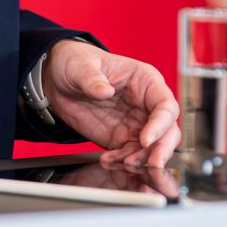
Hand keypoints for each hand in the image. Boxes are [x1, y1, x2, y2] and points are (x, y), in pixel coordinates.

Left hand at [42, 40, 179, 166]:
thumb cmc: (78, 63)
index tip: (145, 140)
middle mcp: (145, 104)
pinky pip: (129, 155)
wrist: (59, 80)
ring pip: (152, 148)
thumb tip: (105, 91)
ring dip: (142, 159)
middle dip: (162, 149)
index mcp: (145, 81)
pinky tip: (107, 160)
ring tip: (124, 164)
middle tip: (152, 164)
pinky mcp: (120, 138)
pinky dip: (121, 162)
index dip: (160, 124)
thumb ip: (92, 79)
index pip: (166, 105)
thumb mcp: (81, 66)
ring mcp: (135, 124)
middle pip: (168, 131)